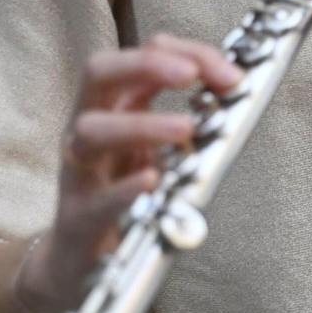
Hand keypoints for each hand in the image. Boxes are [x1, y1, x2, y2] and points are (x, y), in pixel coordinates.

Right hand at [12, 36, 243, 312]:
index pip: (143, 54)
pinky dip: (125, 189)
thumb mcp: (154, 147)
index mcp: (113, 104)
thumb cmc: (122, 192)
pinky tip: (150, 181)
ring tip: (184, 129)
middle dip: (146, 65)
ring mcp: (78, 170)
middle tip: (190, 74)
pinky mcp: (78, 218)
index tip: (229, 72)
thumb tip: (233, 92)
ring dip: (141, 125)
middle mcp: (89, 126)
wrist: (79, 260)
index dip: (186, 52)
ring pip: (93, 130)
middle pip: (99, 72)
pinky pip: (98, 199)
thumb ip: (186, 118)